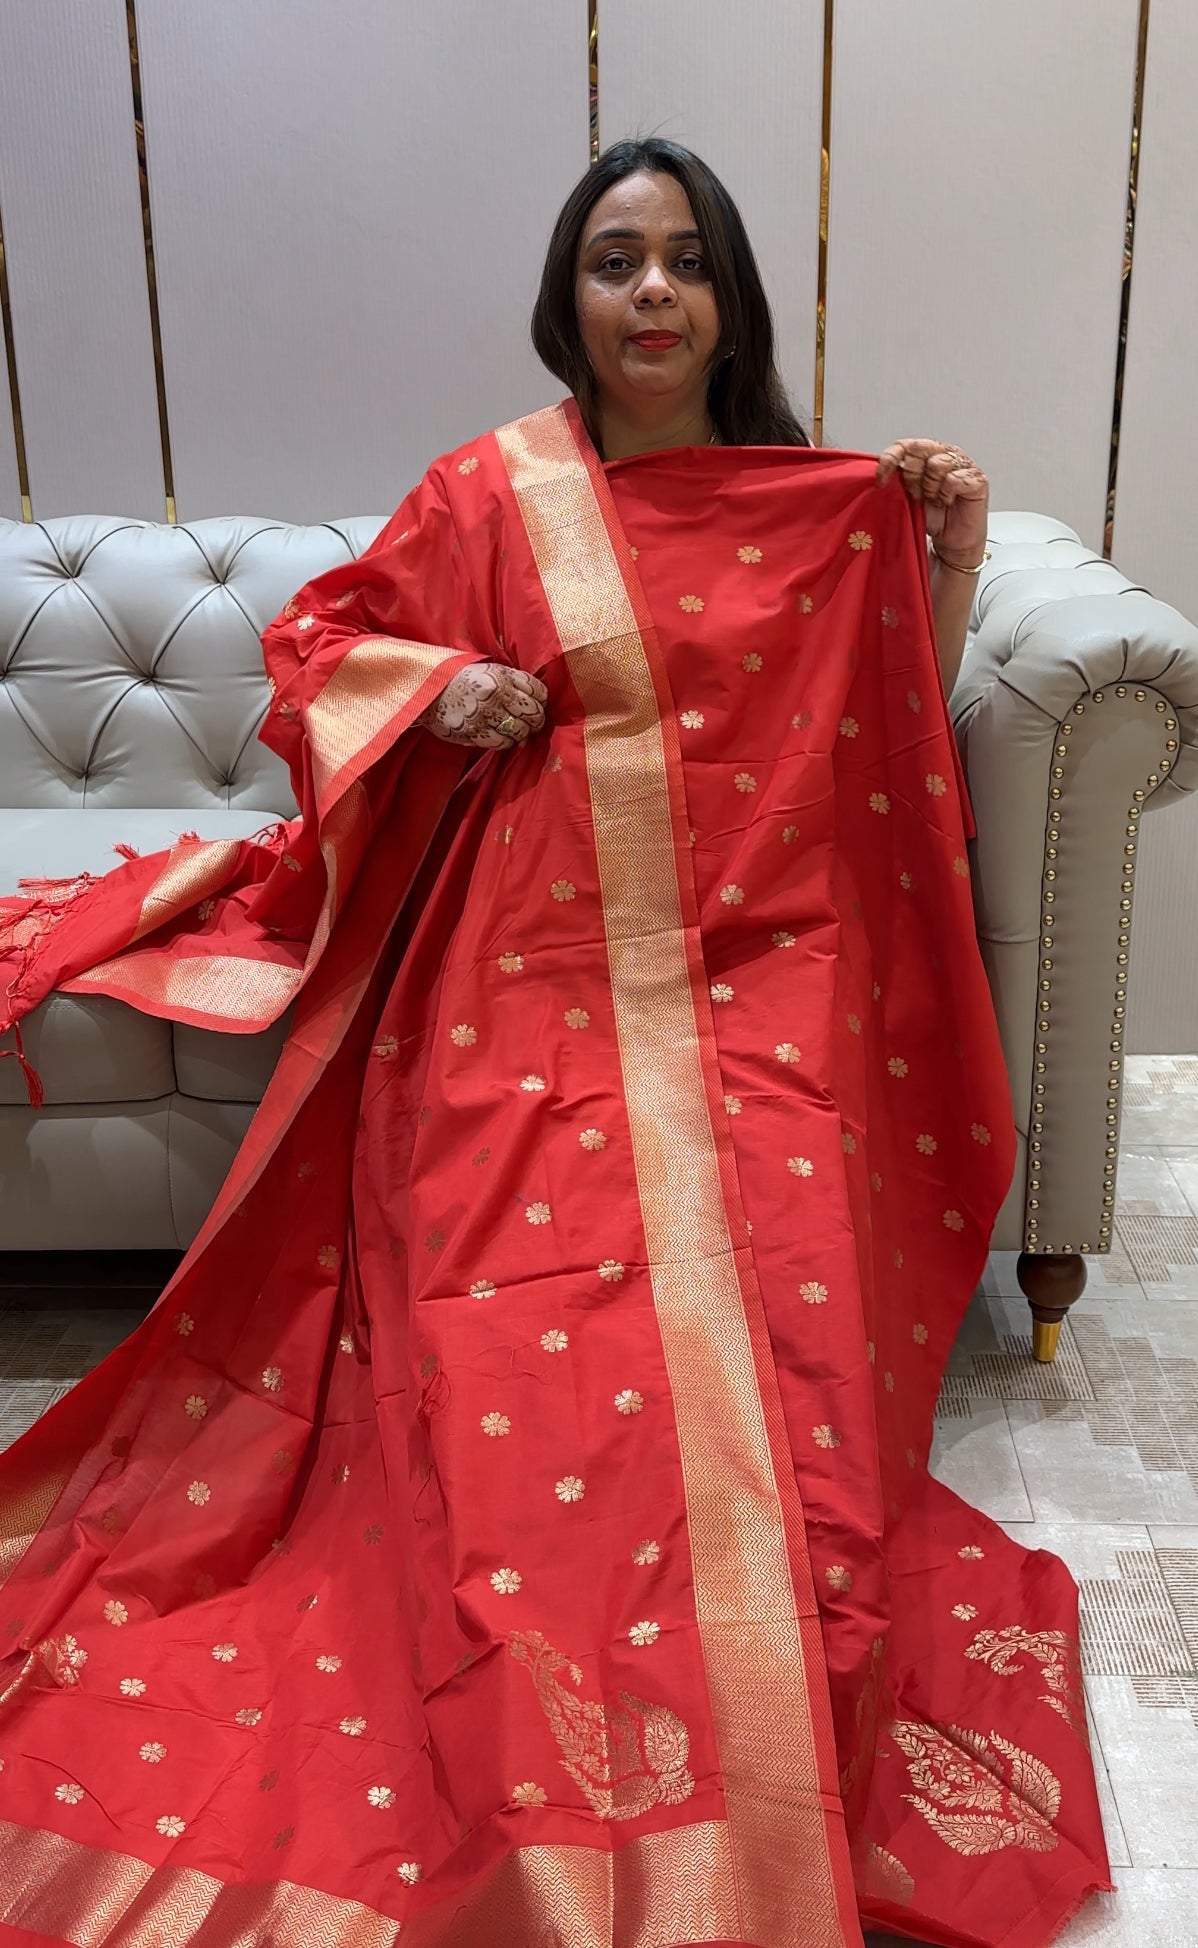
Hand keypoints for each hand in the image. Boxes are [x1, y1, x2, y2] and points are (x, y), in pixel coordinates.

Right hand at [421, 662, 548, 748]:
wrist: (427, 691)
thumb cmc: (458, 681)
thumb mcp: (485, 671)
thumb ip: (509, 681)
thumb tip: (535, 700)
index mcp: (501, 675)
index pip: (537, 690)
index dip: (541, 701)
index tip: (538, 706)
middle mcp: (496, 692)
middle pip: (532, 712)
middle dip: (537, 721)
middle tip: (532, 724)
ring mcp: (486, 713)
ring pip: (520, 730)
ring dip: (521, 734)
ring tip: (516, 732)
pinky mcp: (475, 730)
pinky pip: (502, 742)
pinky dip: (505, 743)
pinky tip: (501, 738)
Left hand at [876, 439, 989, 566]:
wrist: (951, 542)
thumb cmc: (933, 518)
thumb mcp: (908, 497)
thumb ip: (898, 480)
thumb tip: (879, 472)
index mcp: (927, 454)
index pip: (905, 444)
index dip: (891, 458)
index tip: (881, 478)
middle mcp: (945, 454)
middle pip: (919, 450)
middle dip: (912, 476)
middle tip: (916, 495)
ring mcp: (963, 464)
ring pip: (937, 464)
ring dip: (931, 488)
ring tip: (935, 500)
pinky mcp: (976, 479)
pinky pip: (953, 479)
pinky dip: (946, 494)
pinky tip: (947, 502)